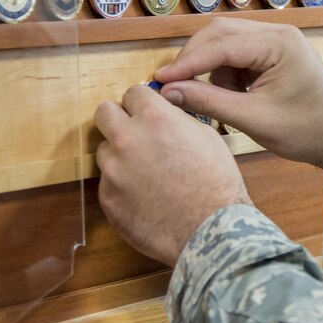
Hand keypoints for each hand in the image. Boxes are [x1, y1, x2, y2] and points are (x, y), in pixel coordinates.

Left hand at [95, 85, 250, 265]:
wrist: (210, 229)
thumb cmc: (217, 184)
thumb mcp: (207, 137)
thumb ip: (178, 120)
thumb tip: (165, 115)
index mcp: (155, 118)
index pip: (133, 93)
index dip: (142, 104)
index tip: (147, 113)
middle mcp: (127, 139)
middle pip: (105, 113)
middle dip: (119, 119)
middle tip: (136, 135)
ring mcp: (113, 170)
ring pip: (105, 151)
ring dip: (121, 156)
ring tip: (147, 175)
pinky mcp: (107, 198)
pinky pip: (108, 183)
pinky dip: (123, 186)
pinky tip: (146, 197)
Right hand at [154, 18, 322, 185]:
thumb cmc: (304, 131)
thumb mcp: (253, 119)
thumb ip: (210, 102)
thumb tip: (170, 92)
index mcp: (280, 44)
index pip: (222, 45)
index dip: (188, 62)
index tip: (161, 79)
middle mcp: (279, 33)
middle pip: (220, 33)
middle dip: (196, 60)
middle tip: (175, 86)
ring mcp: (277, 40)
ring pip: (226, 43)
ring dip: (212, 69)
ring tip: (219, 100)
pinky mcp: (273, 52)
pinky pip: (237, 54)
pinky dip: (226, 73)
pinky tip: (234, 97)